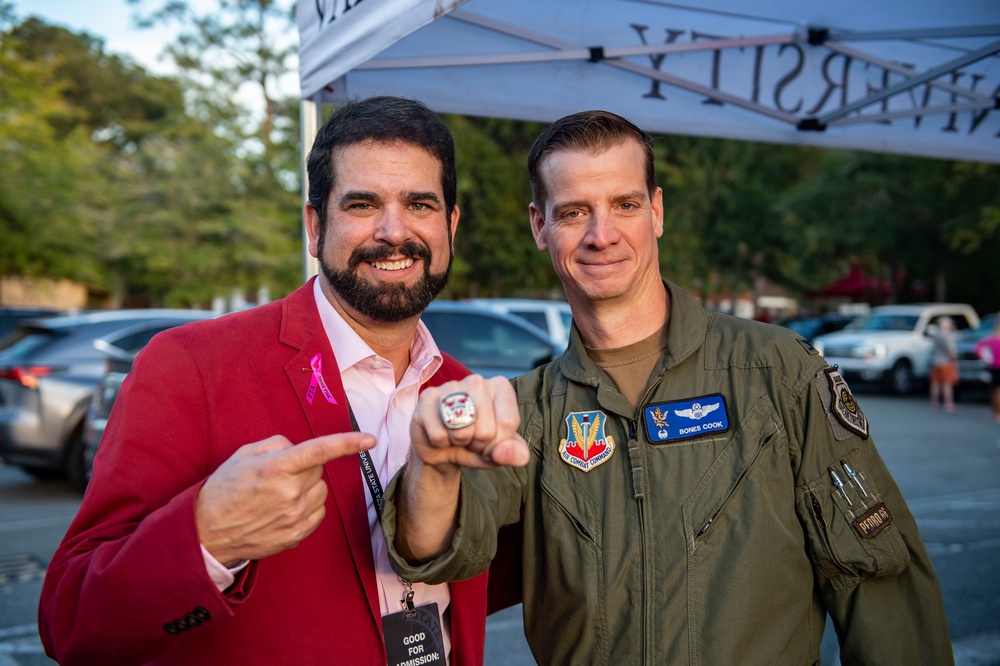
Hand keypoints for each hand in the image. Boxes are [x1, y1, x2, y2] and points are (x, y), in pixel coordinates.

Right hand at [196, 432, 374, 566]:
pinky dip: (306, 507)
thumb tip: (297, 447)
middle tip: (277, 476)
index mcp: (277, 468)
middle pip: (318, 471)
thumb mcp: (243, 456)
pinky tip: (282, 510)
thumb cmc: (223, 490)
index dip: (348, 443)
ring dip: (306, 488)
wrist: (207, 534)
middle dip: (304, 468)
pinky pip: (317, 512)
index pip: (320, 451)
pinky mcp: (297, 534)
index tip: (369, 439)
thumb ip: (276, 444)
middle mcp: (290, 493)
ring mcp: (295, 516)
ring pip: (320, 491)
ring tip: (277, 495)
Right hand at [410, 375, 529, 472]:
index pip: (508, 422)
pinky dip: (440, 443)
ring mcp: (449, 386)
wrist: (442, 448)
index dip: (498, 443)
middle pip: (486, 430)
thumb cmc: (477, 444)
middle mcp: (477, 381)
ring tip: (457, 435)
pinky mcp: (427, 398)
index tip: (490, 439)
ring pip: (461, 431)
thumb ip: (516, 454)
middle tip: (471, 438)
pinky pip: (439, 435)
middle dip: (478, 444)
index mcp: (501, 387)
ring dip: (459, 443)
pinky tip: (440, 432)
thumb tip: (501, 452)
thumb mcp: (502, 452)